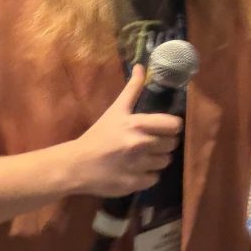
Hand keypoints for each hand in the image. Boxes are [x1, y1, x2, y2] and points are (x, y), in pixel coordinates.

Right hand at [66, 66, 183, 197]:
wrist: (76, 165)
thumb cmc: (99, 135)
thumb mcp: (116, 110)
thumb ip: (133, 89)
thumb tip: (142, 66)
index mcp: (138, 125)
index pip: (174, 125)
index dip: (172, 126)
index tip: (164, 128)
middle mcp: (141, 145)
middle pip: (172, 144)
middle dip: (164, 143)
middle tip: (151, 142)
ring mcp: (138, 166)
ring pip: (165, 162)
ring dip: (157, 159)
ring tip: (143, 156)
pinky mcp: (135, 184)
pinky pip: (155, 178)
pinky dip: (148, 175)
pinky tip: (136, 170)